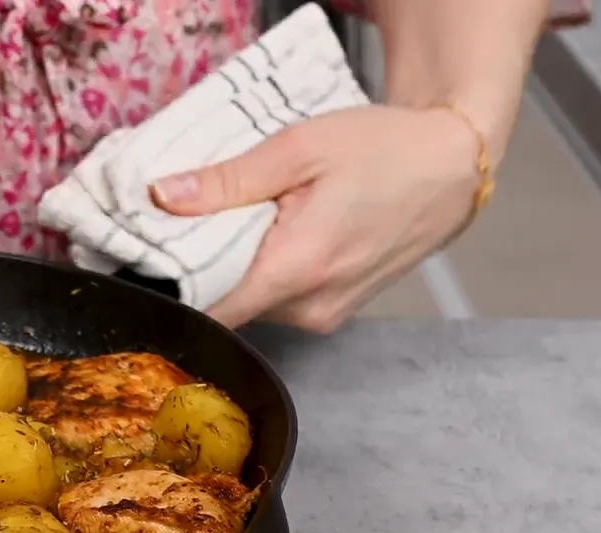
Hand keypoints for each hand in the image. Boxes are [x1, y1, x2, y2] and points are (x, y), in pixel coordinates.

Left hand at [151, 104, 485, 332]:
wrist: (450, 169)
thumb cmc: (384, 151)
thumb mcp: (299, 147)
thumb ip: (228, 180)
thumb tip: (164, 198)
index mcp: (296, 267)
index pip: (208, 309)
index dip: (173, 288)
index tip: (150, 262)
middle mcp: (309, 306)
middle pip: (226, 303)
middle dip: (205, 268)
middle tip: (201, 222)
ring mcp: (324, 316)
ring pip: (252, 303)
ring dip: (240, 268)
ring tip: (253, 221)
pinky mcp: (332, 314)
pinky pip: (279, 302)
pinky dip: (267, 273)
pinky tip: (280, 235)